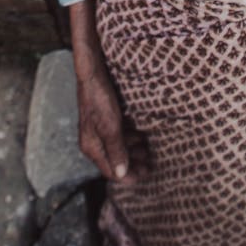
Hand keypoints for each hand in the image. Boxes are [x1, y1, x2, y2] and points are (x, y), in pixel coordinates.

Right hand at [69, 0, 147, 183]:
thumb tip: (122, 174)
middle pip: (116, 160)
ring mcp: (99, 129)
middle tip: (153, 164)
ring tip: (151, 149)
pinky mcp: (105, 117)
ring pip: (120, 147)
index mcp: (92, 145)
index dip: (129, 176)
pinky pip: (120, 134)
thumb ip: (116, 149)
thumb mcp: (110, 125)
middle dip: (134, 164)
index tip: (148, 175)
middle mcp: (94, 140)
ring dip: (135, 151)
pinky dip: (132, 138)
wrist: (92, 69)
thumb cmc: (100, 96)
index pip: (111, 171)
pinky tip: (144, 134)